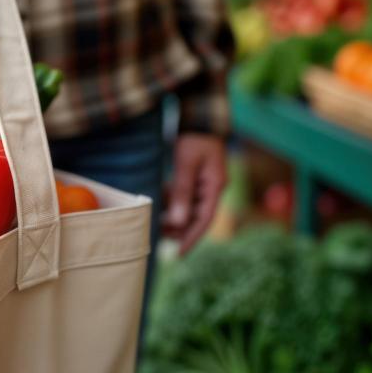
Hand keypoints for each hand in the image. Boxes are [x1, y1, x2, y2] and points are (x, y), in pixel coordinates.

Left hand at [163, 134, 226, 254]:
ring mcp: (204, 184)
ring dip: (174, 217)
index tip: (178, 253)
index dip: (191, 238)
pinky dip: (173, 204)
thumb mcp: (186, 164)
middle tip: (160, 238)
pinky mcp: (195, 179)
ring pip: (189, 208)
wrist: (198, 119)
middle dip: (179, 230)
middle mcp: (212, 188)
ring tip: (156, 224)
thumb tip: (178, 222)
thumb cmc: (194, 138)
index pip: (204, 220)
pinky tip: (159, 206)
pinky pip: (184, 197)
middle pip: (196, 217)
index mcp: (215, 186)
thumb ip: (182, 192)